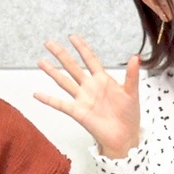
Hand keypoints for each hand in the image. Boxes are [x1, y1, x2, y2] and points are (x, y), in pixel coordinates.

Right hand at [35, 36, 141, 158]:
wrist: (125, 137)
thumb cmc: (129, 116)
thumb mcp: (132, 93)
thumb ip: (132, 75)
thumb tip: (136, 57)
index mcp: (103, 80)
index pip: (90, 59)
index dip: (81, 47)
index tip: (72, 37)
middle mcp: (90, 87)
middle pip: (72, 67)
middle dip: (61, 54)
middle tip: (49, 43)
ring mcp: (82, 99)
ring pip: (64, 82)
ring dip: (52, 72)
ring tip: (40, 61)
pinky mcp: (78, 112)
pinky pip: (60, 104)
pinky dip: (48, 99)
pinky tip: (37, 94)